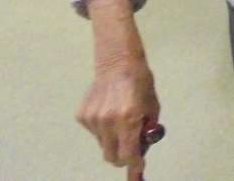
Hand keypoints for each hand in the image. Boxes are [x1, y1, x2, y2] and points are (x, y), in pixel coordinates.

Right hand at [76, 57, 159, 178]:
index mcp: (129, 119)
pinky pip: (94, 132)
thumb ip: (147, 129)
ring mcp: (93, 120)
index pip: (129, 154)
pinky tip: (107, 110)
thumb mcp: (152, 106)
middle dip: (122, 157)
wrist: (117, 63)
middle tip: (130, 149)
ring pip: (103, 144)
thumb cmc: (140, 83)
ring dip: (113, 140)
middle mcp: (109, 122)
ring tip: (120, 119)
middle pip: (112, 157)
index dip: (134, 164)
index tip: (138, 169)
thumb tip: (141, 150)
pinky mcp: (82, 116)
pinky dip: (103, 129)